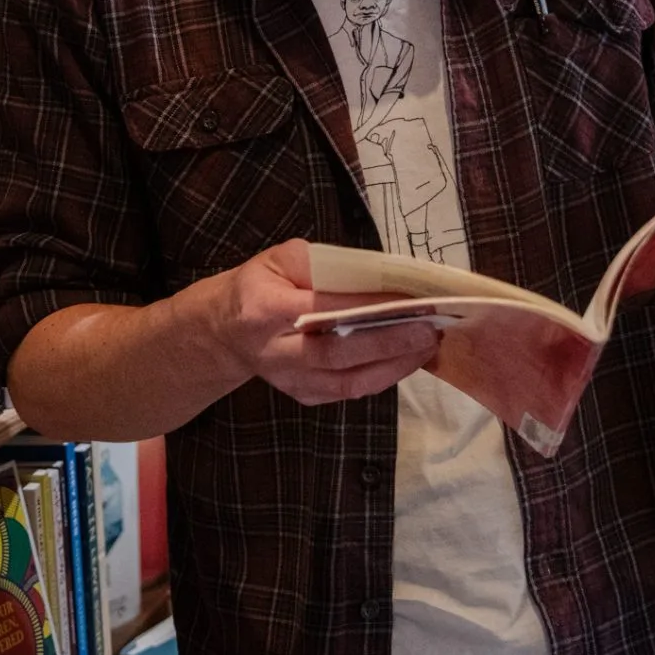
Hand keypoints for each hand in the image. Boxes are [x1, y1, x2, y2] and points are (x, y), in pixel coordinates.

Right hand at [206, 239, 439, 406]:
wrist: (225, 331)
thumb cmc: (260, 286)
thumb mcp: (280, 258)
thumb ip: (321, 264)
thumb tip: (374, 277)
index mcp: (264, 309)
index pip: (322, 308)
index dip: (368, 305)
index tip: (409, 298)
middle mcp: (275, 351)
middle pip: (337, 353)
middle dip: (389, 342)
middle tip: (429, 329)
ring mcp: (289, 381)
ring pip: (348, 382)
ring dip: (394, 365)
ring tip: (426, 345)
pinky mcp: (303, 396)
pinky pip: (349, 392)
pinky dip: (382, 376)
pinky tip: (406, 359)